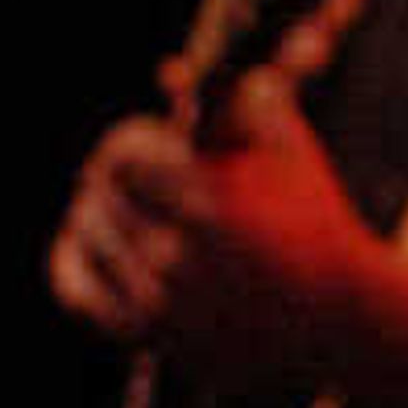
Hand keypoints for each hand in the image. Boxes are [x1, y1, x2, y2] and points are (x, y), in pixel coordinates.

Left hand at [46, 74, 377, 390]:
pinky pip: (77, 290)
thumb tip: (192, 73)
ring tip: (113, 199)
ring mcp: (156, 299)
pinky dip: (74, 258)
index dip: (128, 137)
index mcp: (209, 201)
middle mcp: (175, 254)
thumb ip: (249, 98)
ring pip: (85, 235)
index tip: (145, 135)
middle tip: (128, 166)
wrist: (333, 319)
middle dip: (110, 170)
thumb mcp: (293, 149)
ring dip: (95, 209)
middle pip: (97, 191)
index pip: (122, 152)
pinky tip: (87, 240)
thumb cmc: (315, 223)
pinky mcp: (147, 334)